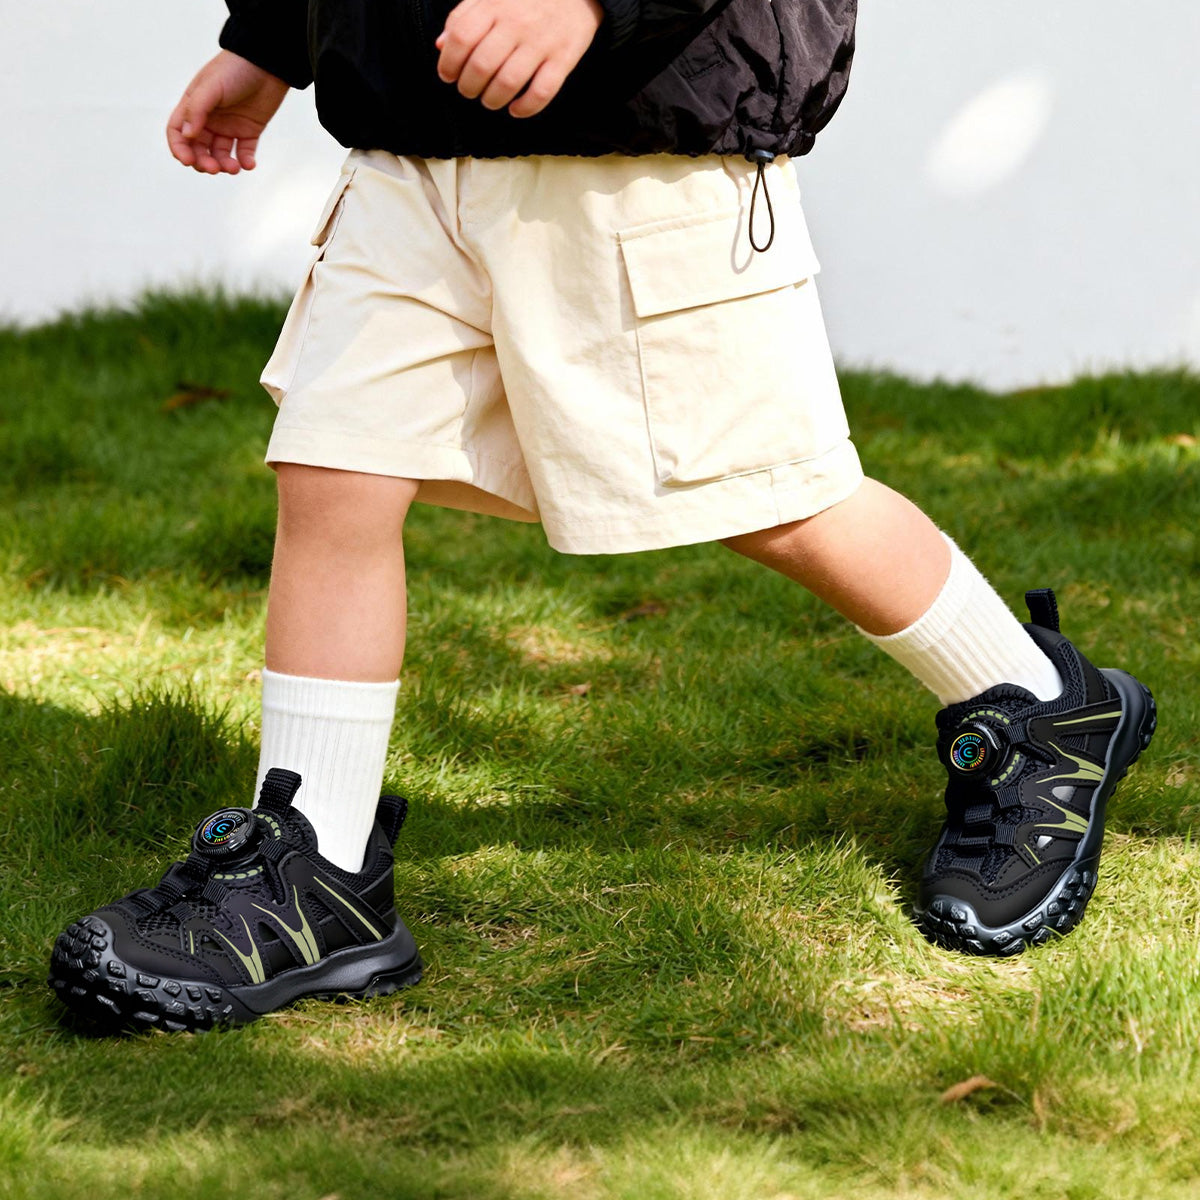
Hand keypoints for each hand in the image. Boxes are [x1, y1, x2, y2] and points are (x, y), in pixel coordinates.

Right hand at [167, 51, 288, 173]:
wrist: (267, 64)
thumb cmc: (235, 70)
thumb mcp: (212, 87)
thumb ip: (197, 110)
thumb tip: (187, 135)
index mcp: (194, 106)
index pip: (178, 132)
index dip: (179, 149)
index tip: (188, 161)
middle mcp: (209, 119)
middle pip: (199, 149)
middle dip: (203, 162)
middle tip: (214, 168)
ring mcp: (229, 127)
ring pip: (221, 155)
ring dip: (224, 165)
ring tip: (234, 168)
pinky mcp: (249, 131)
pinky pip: (244, 153)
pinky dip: (245, 162)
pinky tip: (248, 164)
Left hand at [436, 0, 603, 118]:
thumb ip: (463, 17)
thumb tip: (441, 46)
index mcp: (494, 4)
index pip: (460, 38)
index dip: (448, 63)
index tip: (448, 76)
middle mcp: (517, 22)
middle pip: (481, 66)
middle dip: (468, 87)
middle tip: (469, 91)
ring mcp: (541, 42)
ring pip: (508, 83)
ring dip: (492, 100)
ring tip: (490, 100)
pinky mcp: (563, 58)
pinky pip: (542, 92)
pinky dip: (525, 108)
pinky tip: (515, 109)